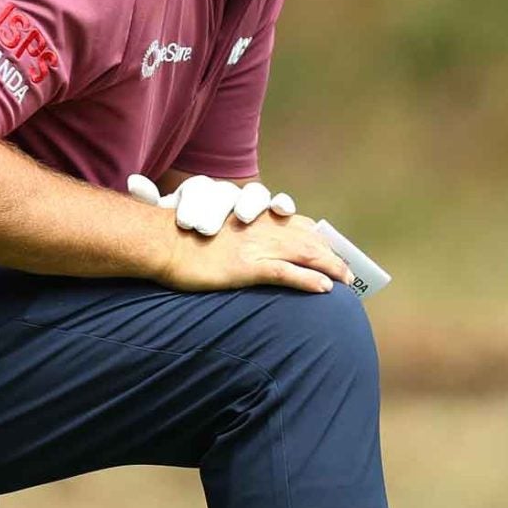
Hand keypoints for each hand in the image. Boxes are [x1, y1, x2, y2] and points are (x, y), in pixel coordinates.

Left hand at [127, 175, 297, 234]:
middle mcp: (227, 193)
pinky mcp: (272, 214)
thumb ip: (151, 200)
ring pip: (255, 194)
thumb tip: (133, 181)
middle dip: (216, 209)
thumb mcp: (168, 216)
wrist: (212, 239)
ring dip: (250, 203)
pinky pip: (281, 203)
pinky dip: (283, 204)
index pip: (198, 189)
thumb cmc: (188, 230)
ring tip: (243, 218)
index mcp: (201, 192)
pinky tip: (282, 211)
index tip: (186, 223)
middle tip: (205, 229)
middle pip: (225, 193)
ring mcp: (250, 201)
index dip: (193, 204)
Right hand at [154, 209, 350, 294]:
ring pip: (304, 255)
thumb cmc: (181, 236)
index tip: (329, 248)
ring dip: (329, 268)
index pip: (296, 223)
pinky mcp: (247, 268)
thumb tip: (247, 247)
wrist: (161, 241)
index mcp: (253, 217)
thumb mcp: (213, 224)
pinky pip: (285, 274)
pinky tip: (325, 290)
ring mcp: (256, 247)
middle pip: (307, 239)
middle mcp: (260, 228)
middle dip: (330, 254)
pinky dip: (308, 281)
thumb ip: (236, 233)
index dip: (316, 237)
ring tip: (346, 281)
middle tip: (346, 270)